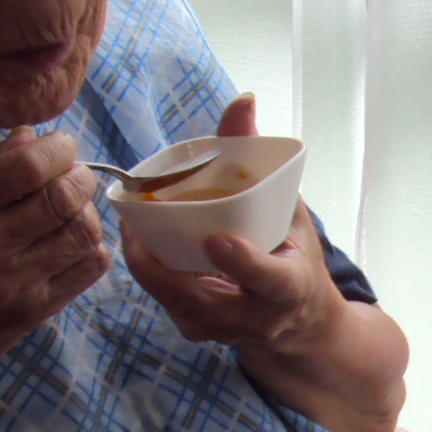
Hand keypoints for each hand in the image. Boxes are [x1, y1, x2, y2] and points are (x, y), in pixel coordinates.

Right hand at [0, 127, 109, 387]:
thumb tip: (31, 138)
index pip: (25, 168)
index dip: (56, 149)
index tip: (60, 145)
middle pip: (62, 197)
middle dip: (79, 176)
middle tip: (73, 173)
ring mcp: (18, 282)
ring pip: (83, 230)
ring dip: (87, 209)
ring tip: (73, 205)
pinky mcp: (39, 308)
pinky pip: (90, 266)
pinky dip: (92, 243)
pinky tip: (73, 238)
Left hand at [117, 93, 339, 357]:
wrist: (298, 325)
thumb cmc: (295, 257)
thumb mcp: (293, 211)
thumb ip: (262, 160)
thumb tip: (242, 100)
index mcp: (288, 289)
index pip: (267, 279)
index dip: (243, 263)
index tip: (218, 239)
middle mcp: (253, 318)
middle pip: (199, 298)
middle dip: (161, 260)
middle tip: (139, 210)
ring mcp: (219, 330)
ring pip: (170, 294)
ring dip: (146, 255)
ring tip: (133, 213)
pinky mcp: (193, 329)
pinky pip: (161, 293)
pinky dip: (148, 261)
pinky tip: (139, 230)